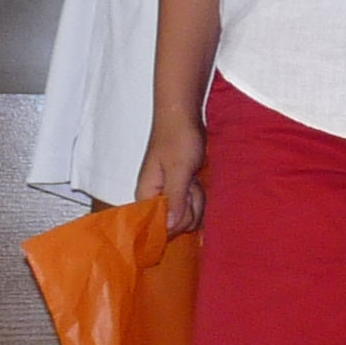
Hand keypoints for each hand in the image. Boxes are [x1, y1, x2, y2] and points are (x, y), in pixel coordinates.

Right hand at [134, 108, 206, 236]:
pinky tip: (196, 178)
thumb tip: (170, 228)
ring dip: (197, 198)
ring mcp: (168, 194)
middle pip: (178, 224)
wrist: (183, 116)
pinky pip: (193, 204)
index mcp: (146, 195)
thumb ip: (175, 200)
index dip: (178, 220)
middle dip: (191, 206)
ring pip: (188, 214)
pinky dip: (199, 193)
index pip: (160, 228)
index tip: (185, 199)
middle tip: (190, 182)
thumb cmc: (177, 137)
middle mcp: (155, 199)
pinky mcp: (179, 190)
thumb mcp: (178, 170)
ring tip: (192, 177)